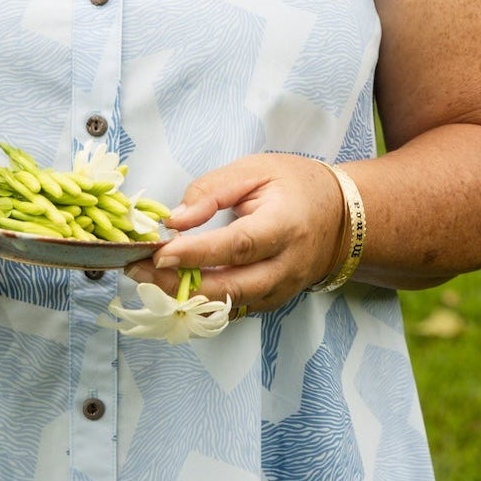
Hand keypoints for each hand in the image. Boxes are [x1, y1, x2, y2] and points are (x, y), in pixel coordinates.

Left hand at [140, 153, 347, 313]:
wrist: (343, 218)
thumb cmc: (297, 185)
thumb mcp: (255, 170)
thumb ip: (213, 190)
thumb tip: (174, 220)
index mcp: (285, 226)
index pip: (238, 246)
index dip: (197, 254)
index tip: (160, 251)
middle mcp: (286, 266)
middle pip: (229, 287)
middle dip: (179, 283)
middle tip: (138, 269)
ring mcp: (281, 290)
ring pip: (228, 306)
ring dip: (183, 296)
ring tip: (146, 278)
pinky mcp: (272, 302)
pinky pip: (232, 310)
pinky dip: (200, 303)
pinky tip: (172, 287)